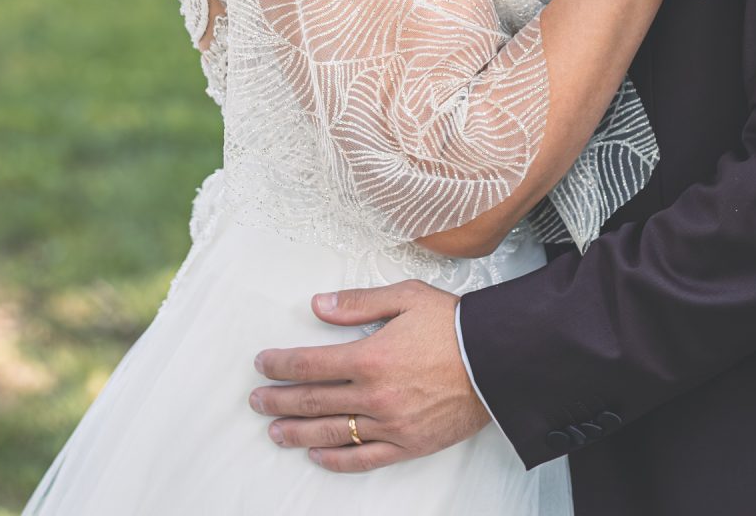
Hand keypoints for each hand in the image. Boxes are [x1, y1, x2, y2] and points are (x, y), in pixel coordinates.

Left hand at [248, 281, 488, 473]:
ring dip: (297, 432)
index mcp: (370, 356)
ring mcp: (390, 424)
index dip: (280, 365)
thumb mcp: (406, 297)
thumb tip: (318, 305)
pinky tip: (317, 455)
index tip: (263, 364)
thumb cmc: (455, 325)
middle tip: (256, 400)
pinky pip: (363, 458)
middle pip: (312, 400)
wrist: (499, 360)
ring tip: (275, 431)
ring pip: (331, 432)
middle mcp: (374, 395)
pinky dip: (336, 459)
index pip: (310, 364)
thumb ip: (358, 303)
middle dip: (278, 400)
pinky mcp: (408, 445)